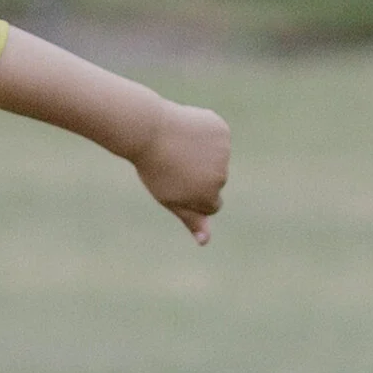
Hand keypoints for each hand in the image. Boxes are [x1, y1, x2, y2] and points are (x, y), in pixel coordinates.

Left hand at [130, 102, 230, 244]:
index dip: (193, 197)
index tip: (177, 186)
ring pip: (218, 158)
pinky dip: (205, 135)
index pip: (212, 206)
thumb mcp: (170, 199)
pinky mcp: (222, 130)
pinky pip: (217, 137)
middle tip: (174, 164)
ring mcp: (224, 152)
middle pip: (216, 182)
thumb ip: (191, 220)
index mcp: (208, 197)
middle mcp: (221, 176)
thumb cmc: (154, 169)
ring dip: (203, 153)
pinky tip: (187, 132)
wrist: (148, 131)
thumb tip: (205, 241)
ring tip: (179, 147)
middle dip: (200, 175)